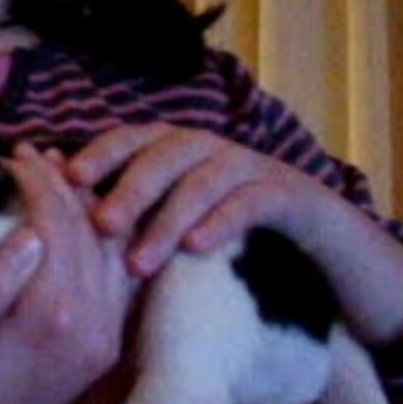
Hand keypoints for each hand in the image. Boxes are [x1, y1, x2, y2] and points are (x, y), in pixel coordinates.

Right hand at [0, 143, 132, 403]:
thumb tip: (28, 235)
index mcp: (50, 319)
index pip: (56, 226)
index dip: (38, 182)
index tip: (15, 154)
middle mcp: (90, 328)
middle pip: (88, 232)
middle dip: (63, 185)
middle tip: (34, 154)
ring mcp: (103, 339)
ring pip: (109, 251)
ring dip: (85, 207)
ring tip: (58, 172)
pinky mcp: (104, 348)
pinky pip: (115, 279)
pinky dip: (101, 241)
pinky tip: (83, 218)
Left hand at [67, 124, 338, 275]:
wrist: (335, 265)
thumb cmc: (240, 254)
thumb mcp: (181, 241)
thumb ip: (136, 230)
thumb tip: (72, 233)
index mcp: (184, 156)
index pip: (136, 139)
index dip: (101, 152)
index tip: (67, 178)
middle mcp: (218, 152)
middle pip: (167, 150)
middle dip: (130, 186)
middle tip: (100, 224)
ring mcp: (259, 170)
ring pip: (206, 175)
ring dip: (169, 215)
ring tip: (139, 261)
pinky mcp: (298, 198)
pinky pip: (256, 199)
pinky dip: (223, 219)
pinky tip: (197, 248)